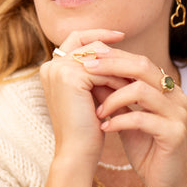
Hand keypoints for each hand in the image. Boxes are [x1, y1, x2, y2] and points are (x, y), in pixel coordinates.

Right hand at [40, 30, 125, 165]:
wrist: (77, 152)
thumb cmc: (85, 126)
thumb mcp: (89, 92)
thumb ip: (95, 71)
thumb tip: (117, 52)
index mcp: (51, 68)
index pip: (76, 39)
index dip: (98, 34)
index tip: (120, 35)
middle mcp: (51, 66)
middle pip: (88, 43)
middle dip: (113, 53)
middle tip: (135, 62)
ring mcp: (58, 70)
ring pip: (98, 55)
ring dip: (118, 67)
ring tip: (133, 80)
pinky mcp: (69, 77)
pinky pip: (102, 70)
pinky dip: (117, 79)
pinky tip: (128, 89)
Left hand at [83, 49, 186, 186]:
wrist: (164, 182)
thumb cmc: (144, 145)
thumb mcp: (124, 114)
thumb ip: (112, 93)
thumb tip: (88, 72)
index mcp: (165, 87)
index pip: (138, 61)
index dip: (113, 56)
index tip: (88, 56)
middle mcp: (175, 95)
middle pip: (142, 67)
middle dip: (111, 65)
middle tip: (87, 69)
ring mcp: (178, 113)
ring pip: (141, 90)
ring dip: (113, 98)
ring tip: (97, 111)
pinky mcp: (175, 133)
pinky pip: (142, 119)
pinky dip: (119, 121)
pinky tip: (105, 128)